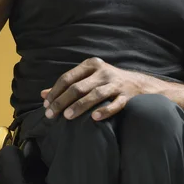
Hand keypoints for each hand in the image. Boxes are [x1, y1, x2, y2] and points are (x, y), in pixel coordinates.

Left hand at [40, 57, 159, 120]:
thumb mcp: (88, 78)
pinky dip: (105, 111)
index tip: (46, 105)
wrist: (140, 85)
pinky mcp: (127, 96)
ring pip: (94, 95)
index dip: (55, 92)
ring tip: (67, 117)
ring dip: (79, 106)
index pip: (67, 78)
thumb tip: (42, 95)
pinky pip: (115, 104)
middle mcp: (103, 72)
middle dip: (62, 101)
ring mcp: (116, 83)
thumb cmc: (107, 82)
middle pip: (78, 87)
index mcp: (91, 65)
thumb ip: (67, 86)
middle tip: (51, 115)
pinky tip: (94, 118)